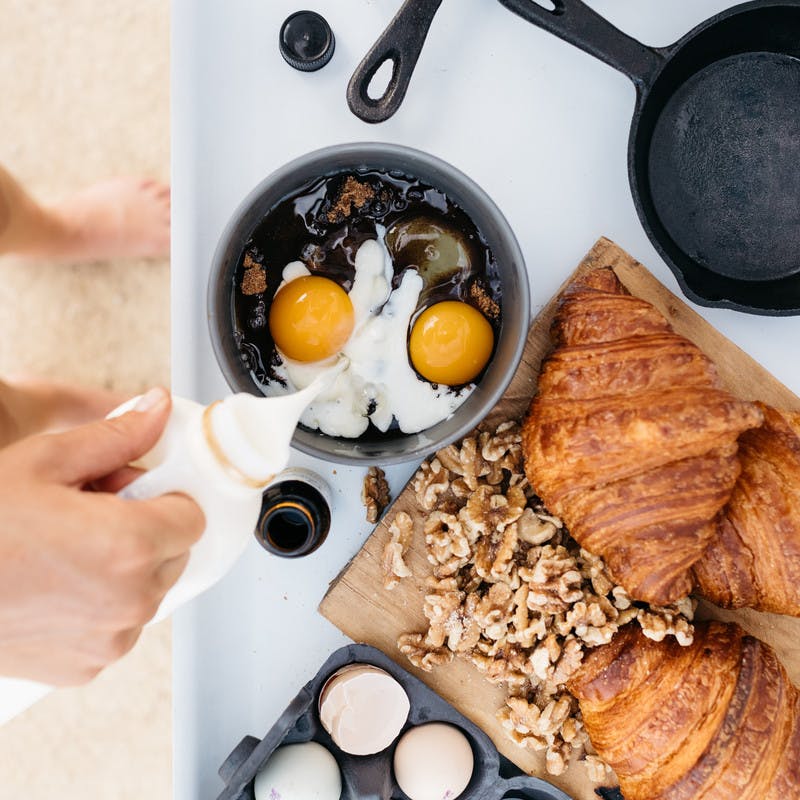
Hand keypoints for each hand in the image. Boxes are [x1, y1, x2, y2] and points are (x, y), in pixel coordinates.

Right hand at [0, 388, 204, 685]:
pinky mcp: (85, 667)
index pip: (193, 517)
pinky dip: (100, 604)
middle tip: (93, 512)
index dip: (166, 497)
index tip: (138, 491)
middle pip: (174, 553)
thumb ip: (116, 436)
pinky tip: (56, 582)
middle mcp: (129, 601)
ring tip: (67, 547)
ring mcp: (108, 641)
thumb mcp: (42, 461)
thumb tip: (158, 409)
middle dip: (145, 528)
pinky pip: (117, 625)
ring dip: (124, 567)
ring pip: (148, 589)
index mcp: (130, 546)